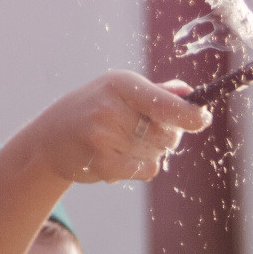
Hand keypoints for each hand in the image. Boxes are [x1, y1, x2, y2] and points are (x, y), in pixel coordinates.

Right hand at [33, 73, 211, 188]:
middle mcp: (112, 107)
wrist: (49, 141)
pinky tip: (117, 157)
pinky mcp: (103, 162)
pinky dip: (140, 166)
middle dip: (168, 136)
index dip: (190, 115)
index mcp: (121, 84)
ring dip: (152, 152)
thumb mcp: (119, 92)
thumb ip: (157, 93)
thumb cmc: (92, 111)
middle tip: (146, 132)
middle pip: (168, 133)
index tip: (203, 119)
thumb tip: (190, 94)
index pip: (166, 103)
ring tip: (123, 142)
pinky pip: (146, 169)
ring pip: (158, 153)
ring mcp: (105, 136)